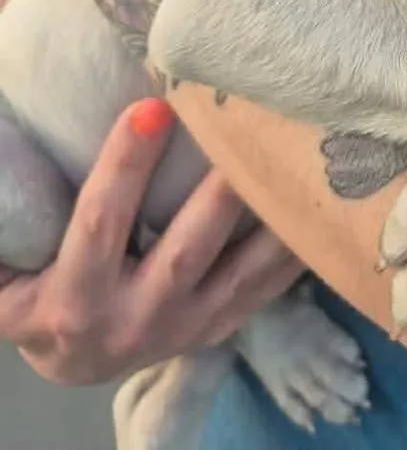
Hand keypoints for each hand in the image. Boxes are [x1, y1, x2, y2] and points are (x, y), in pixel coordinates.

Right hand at [0, 98, 303, 385]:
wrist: (73, 355)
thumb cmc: (37, 285)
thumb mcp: (12, 260)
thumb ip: (22, 205)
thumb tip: (19, 129)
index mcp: (73, 300)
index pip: (100, 223)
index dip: (126, 165)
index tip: (153, 106)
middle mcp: (134, 322)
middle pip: (186, 249)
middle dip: (219, 190)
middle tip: (250, 128)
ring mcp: (185, 330)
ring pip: (241, 273)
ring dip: (272, 218)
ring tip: (299, 161)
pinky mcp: (221, 328)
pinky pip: (267, 290)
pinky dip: (296, 249)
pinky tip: (322, 206)